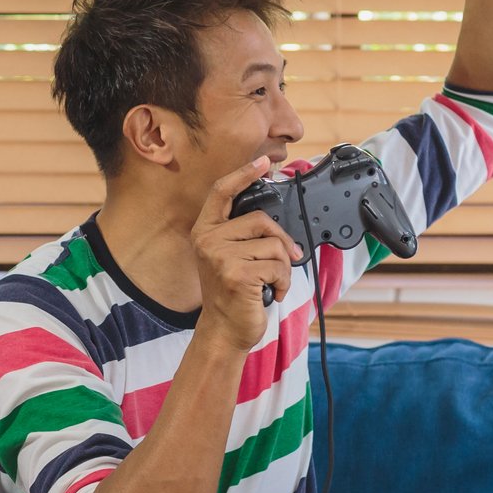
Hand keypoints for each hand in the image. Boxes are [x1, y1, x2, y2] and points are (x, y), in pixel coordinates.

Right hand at [192, 156, 297, 352]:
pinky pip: (278, 266)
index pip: (222, 192)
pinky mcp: (236, 274)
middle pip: (260, 219)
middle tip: (288, 260)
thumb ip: (243, 235)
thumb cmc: (233, 294)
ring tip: (271, 283)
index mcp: (205, 231)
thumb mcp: (230, 257)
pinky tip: (273, 293)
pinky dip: (283, 282)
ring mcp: (220, 257)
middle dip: (282, 241)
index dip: (244, 174)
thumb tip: (276, 223)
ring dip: (283, 268)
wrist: (224, 331)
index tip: (264, 162)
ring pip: (273, 245)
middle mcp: (208, 240)